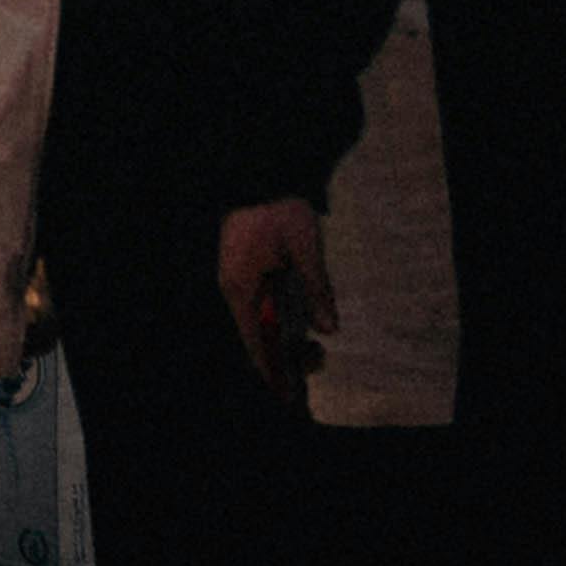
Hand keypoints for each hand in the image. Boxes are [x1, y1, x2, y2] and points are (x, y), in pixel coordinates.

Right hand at [221, 199, 333, 389]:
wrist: (260, 170)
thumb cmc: (280, 207)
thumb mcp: (305, 247)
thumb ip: (316, 289)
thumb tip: (329, 330)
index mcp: (242, 286)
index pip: (255, 342)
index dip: (273, 371)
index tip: (290, 395)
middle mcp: (236, 289)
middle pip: (258, 338)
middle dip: (285, 359)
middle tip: (319, 359)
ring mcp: (240, 280)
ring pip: (260, 324)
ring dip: (285, 342)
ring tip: (316, 348)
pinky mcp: (247, 271)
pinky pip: (262, 309)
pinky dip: (281, 324)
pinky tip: (303, 325)